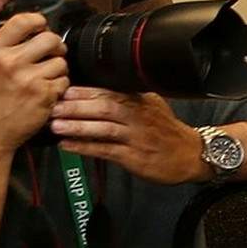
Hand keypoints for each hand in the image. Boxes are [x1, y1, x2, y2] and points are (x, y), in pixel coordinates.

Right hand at [0, 12, 67, 154]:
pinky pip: (64, 81)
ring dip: (57, 67)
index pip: (23, 22)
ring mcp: (31, 80)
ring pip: (61, 61)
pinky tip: (48, 90)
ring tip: (47, 74)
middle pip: (50, 39)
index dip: (37, 21)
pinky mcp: (45, 96)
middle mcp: (12, 63)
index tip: (40, 26)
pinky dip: (59, 84)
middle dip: (55, 44)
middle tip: (52, 52)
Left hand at [48, 87, 208, 182]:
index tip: (63, 90)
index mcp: (141, 102)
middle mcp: (139, 117)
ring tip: (55, 125)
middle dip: (77, 107)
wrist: (193, 156)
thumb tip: (96, 92)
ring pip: (105, 128)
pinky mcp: (135, 157)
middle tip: (53, 106)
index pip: (110, 92)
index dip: (85, 91)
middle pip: (105, 107)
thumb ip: (129, 99)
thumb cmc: (168, 132)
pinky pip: (106, 151)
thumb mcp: (153, 107)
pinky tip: (68, 146)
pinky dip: (85, 148)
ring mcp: (137, 138)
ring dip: (78, 126)